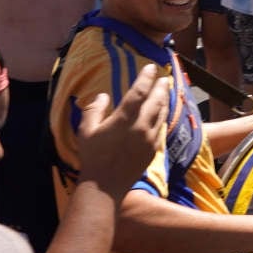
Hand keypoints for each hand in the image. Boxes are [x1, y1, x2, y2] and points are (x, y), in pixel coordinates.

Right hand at [75, 62, 169, 194]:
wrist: (105, 186)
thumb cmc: (92, 157)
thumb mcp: (86, 130)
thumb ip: (94, 110)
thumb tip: (103, 96)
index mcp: (124, 119)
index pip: (139, 92)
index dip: (146, 78)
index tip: (150, 67)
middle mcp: (141, 126)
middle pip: (156, 101)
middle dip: (161, 87)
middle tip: (165, 77)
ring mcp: (150, 139)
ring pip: (162, 114)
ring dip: (164, 100)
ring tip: (166, 91)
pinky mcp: (153, 150)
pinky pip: (161, 129)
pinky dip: (162, 118)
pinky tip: (162, 115)